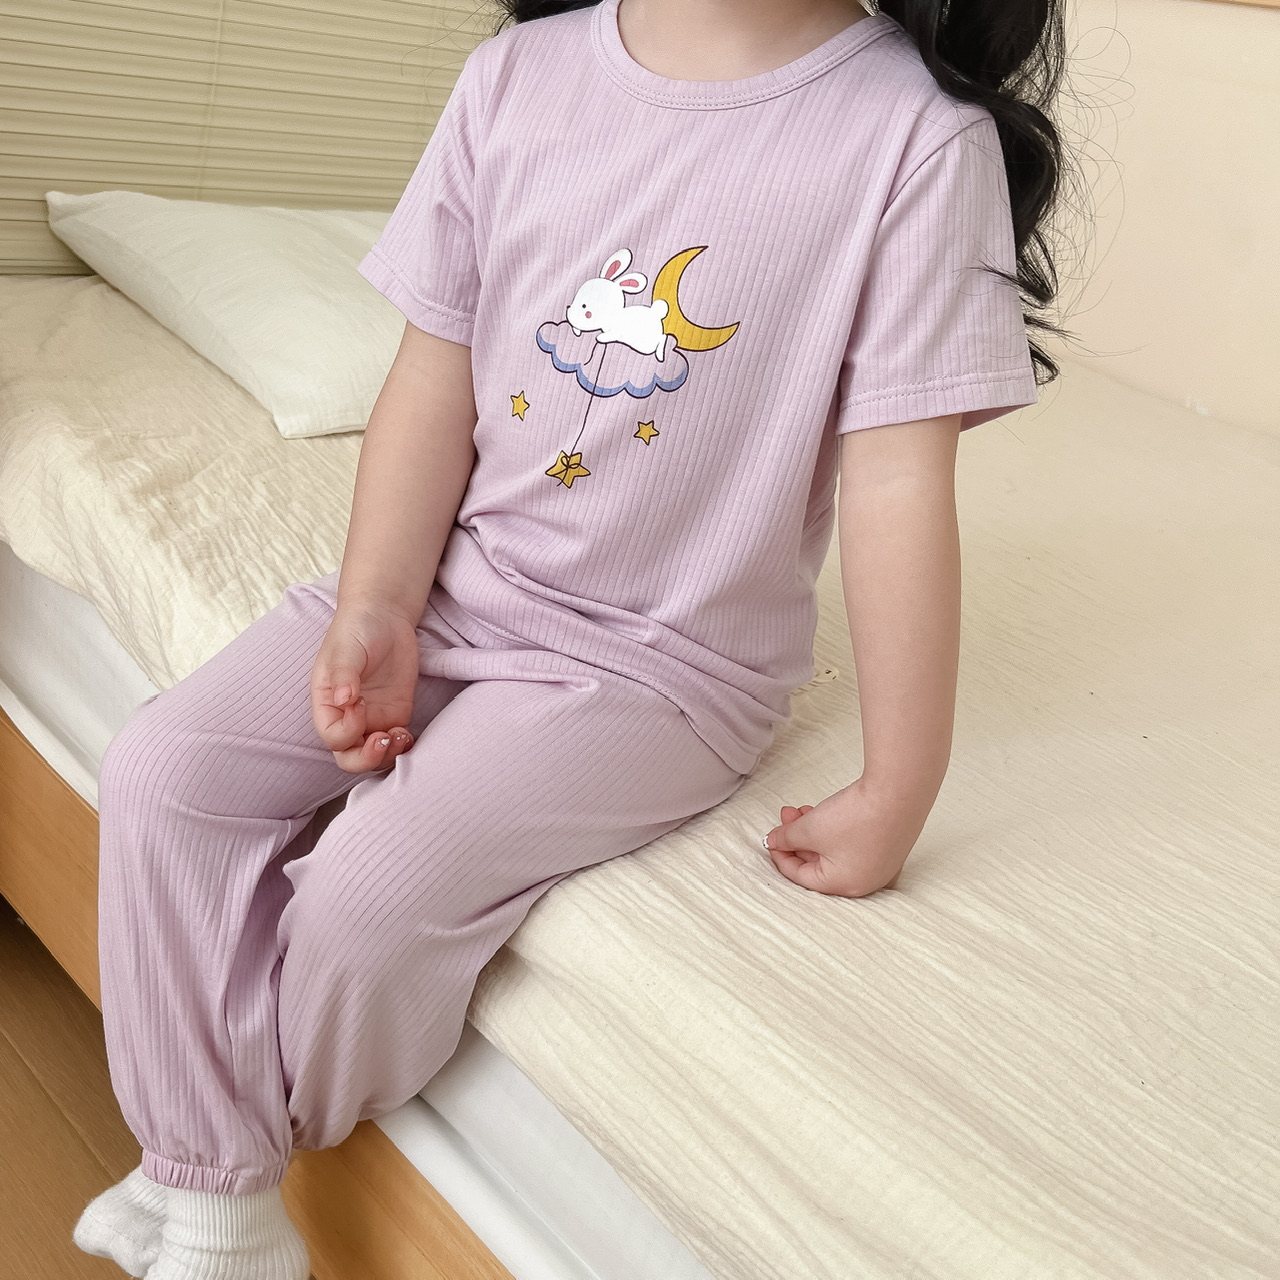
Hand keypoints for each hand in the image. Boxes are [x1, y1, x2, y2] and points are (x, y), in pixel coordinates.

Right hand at [310, 602, 419, 772]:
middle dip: (366, 759)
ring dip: (388, 756)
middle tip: (384, 739)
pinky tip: (410, 736)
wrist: (384, 617)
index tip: (360, 704)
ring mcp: (372, 719)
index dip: (347, 731)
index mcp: (326, 704)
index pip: (332, 737)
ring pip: (375, 756)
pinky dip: (403, 747)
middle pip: (350, 758)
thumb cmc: (356, 629)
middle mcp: (346, 717)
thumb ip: (344, 674)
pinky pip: (396, 743)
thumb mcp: (347, 648)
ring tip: (402, 735)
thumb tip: (343, 701)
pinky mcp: (395, 714)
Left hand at [761, 776, 929, 896]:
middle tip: (786, 816)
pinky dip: (835, 831)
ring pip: (836, 852)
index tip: (771, 837)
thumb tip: (773, 841)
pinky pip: (854, 844)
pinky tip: (827, 812)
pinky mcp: (890, 845)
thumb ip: (787, 837)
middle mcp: (865, 881)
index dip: (780, 854)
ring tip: (803, 809)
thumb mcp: (810, 828)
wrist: (900, 791)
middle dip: (799, 838)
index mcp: (844, 886)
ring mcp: (881, 864)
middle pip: (819, 864)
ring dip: (815, 831)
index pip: (801, 876)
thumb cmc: (857, 817)